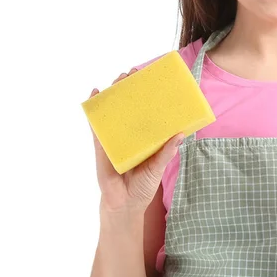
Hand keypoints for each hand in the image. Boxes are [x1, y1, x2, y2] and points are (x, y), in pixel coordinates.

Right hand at [88, 68, 184, 212]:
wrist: (124, 204)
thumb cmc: (143, 186)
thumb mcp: (157, 167)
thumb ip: (166, 152)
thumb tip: (181, 135)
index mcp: (145, 138)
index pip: (147, 113)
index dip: (148, 97)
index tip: (152, 79)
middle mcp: (130, 134)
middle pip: (129, 107)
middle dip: (130, 89)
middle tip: (134, 73)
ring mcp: (115, 138)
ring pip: (113, 112)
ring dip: (114, 94)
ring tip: (117, 79)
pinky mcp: (101, 145)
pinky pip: (97, 125)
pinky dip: (95, 110)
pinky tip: (95, 94)